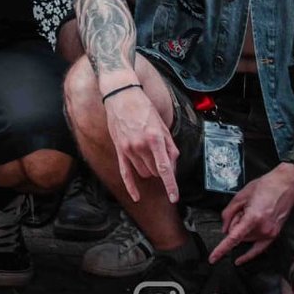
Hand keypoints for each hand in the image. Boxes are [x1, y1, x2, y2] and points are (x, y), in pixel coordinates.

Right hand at [103, 84, 177, 203]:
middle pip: (156, 171)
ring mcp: (128, 148)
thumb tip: (172, 167)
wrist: (121, 96)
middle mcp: (140, 146)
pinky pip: (125, 173)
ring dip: (150, 169)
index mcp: (155, 139)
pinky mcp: (119, 150)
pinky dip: (131, 187)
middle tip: (161, 154)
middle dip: (162, 168)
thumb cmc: (144, 108)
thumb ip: (170, 148)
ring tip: (148, 153)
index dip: (171, 186)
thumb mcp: (163, 126)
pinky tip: (136, 196)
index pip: (165, 169)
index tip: (175, 197)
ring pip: (144, 172)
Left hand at [209, 164, 293, 264]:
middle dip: (234, 225)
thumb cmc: (265, 187)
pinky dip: (249, 254)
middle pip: (238, 235)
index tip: (213, 258)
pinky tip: (240, 260)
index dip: (221, 249)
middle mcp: (263, 229)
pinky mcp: (275, 234)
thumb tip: (224, 230)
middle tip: (241, 210)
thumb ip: (228, 214)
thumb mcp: (240, 196)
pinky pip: (259, 248)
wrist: (286, 185)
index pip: (233, 238)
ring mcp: (270, 233)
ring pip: (246, 239)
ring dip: (243, 230)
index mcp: (253, 218)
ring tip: (250, 213)